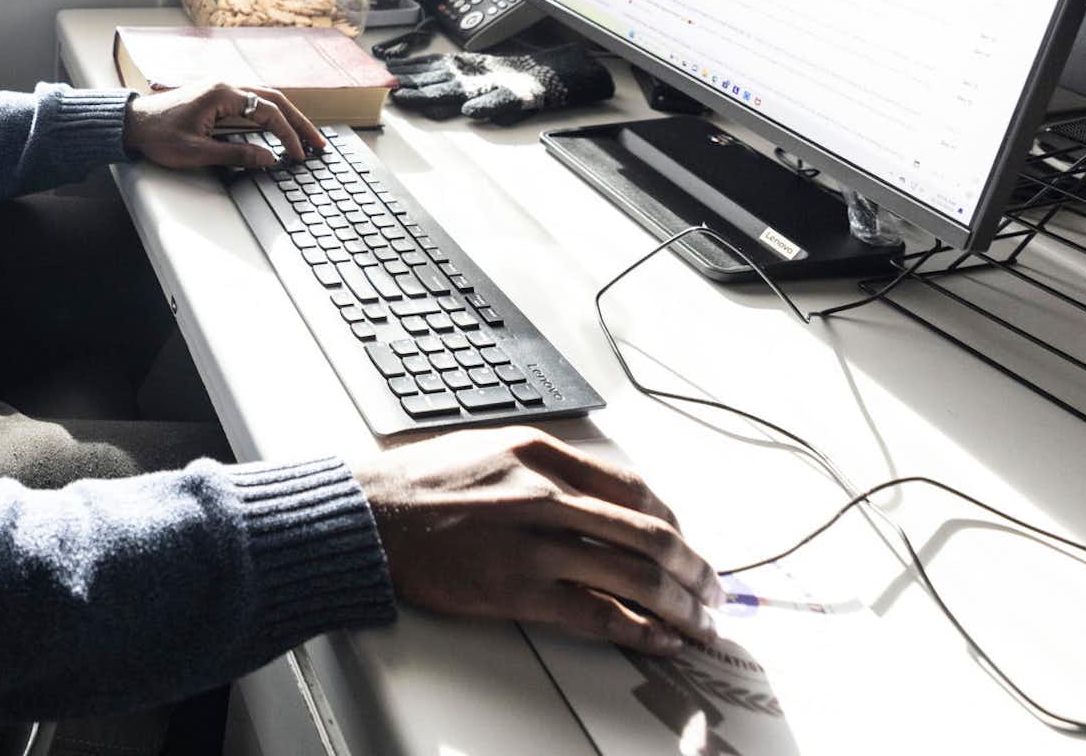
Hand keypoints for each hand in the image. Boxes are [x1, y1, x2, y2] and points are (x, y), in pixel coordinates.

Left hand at [123, 82, 325, 169]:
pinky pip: (253, 101)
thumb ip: (236, 153)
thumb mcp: (197, 151)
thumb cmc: (158, 136)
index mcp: (223, 94)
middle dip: (299, 122)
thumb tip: (269, 158)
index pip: (268, 112)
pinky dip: (271, 114)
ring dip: (288, 117)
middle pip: (275, 100)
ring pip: (266, 98)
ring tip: (307, 137)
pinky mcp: (217, 96)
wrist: (131, 124)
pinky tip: (280, 127)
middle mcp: (226, 85)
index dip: (288, 135)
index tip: (299, 155)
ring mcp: (222, 89)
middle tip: (319, 143)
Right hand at [353, 427, 721, 654]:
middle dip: (694, 570)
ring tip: (700, 624)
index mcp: (542, 453)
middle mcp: (545, 494)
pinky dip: (638, 631)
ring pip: (633, 577)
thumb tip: (601, 492)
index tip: (688, 545)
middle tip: (715, 592)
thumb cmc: (420, 483)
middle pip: (648, 535)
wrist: (369, 517)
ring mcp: (533, 545)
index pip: (634, 490)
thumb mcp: (490, 445)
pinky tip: (660, 640)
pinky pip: (596, 614)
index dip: (675, 524)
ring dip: (679, 606)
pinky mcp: (517, 591)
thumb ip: (547, 464)